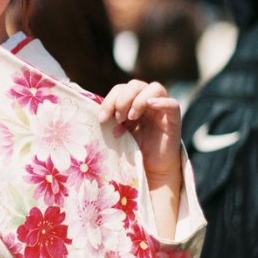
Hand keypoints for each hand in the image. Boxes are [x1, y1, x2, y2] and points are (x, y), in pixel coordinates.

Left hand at [99, 80, 182, 236]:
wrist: (150, 173)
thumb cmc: (130, 152)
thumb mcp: (114, 134)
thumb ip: (105, 121)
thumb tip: (82, 110)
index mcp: (131, 103)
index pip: (120, 89)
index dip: (110, 100)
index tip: (101, 119)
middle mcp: (146, 103)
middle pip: (135, 85)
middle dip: (122, 99)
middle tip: (117, 118)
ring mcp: (161, 109)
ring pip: (154, 88)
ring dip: (138, 100)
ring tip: (130, 118)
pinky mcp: (174, 120)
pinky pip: (172, 103)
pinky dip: (160, 102)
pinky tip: (148, 108)